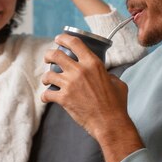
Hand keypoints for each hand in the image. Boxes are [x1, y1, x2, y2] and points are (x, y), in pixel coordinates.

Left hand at [41, 34, 142, 161]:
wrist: (110, 122)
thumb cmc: (116, 104)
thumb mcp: (117, 82)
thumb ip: (108, 74)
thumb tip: (103, 74)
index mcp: (93, 63)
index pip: (74, 43)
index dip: (63, 38)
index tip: (58, 39)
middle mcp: (79, 71)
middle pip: (56, 55)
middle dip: (48, 55)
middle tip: (48, 58)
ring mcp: (70, 84)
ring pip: (48, 74)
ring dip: (46, 76)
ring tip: (48, 80)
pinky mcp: (63, 99)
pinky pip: (47, 94)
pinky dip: (45, 96)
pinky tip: (47, 97)